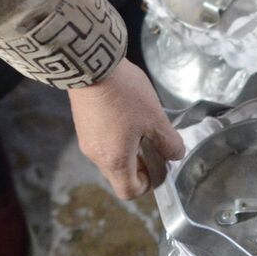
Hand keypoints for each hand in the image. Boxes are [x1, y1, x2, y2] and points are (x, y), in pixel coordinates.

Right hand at [68, 59, 185, 198]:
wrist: (90, 64)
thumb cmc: (125, 96)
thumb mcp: (156, 119)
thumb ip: (169, 142)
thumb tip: (174, 154)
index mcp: (114, 160)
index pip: (129, 191)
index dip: (148, 184)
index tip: (158, 165)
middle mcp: (96, 156)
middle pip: (119, 175)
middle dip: (139, 166)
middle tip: (153, 143)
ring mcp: (85, 140)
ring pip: (110, 157)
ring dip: (127, 149)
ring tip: (140, 125)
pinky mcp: (82, 124)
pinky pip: (102, 141)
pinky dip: (115, 137)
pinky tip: (125, 114)